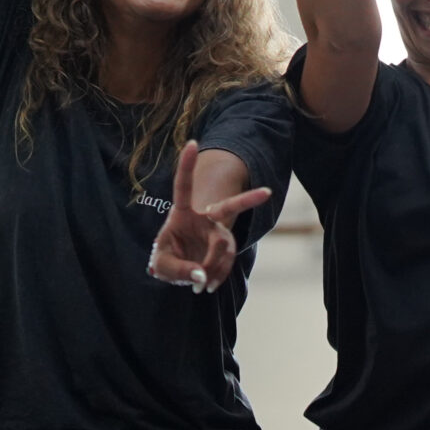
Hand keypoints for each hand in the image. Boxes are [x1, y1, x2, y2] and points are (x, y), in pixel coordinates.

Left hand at [147, 143, 270, 293]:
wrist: (181, 270)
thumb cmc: (166, 260)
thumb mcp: (161, 265)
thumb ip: (177, 270)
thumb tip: (201, 275)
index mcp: (182, 214)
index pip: (184, 186)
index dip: (187, 165)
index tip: (192, 142)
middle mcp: (205, 219)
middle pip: (228, 209)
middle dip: (247, 199)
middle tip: (268, 193)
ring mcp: (218, 234)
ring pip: (225, 246)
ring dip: (215, 267)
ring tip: (203, 286)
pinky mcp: (225, 250)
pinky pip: (227, 262)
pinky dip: (219, 276)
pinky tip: (209, 286)